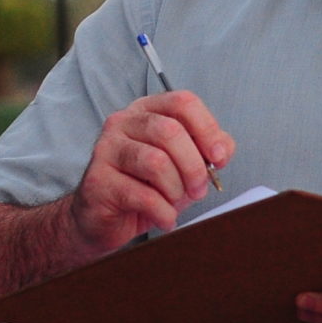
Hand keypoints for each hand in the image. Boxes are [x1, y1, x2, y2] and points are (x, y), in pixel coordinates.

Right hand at [61, 92, 234, 255]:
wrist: (102, 219)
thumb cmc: (143, 188)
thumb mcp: (182, 166)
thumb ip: (206, 150)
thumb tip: (223, 149)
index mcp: (146, 111)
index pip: (182, 103)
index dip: (207, 129)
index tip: (218, 157)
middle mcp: (123, 123)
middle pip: (170, 131)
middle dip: (193, 167)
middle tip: (197, 189)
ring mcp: (106, 149)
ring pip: (156, 162)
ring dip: (175, 190)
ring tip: (173, 202)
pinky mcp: (98, 180)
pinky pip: (143, 195)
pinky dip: (163, 212)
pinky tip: (163, 217)